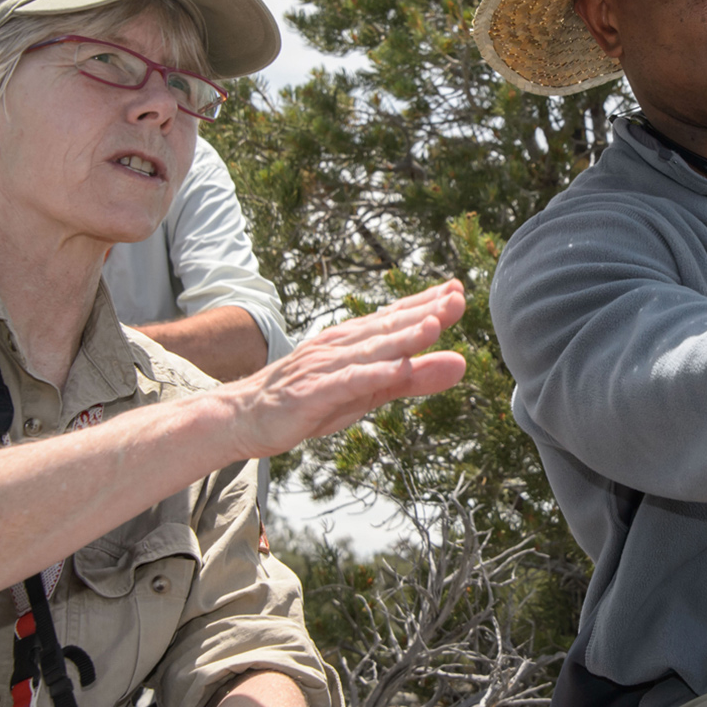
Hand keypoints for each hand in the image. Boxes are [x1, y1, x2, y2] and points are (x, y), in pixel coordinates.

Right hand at [224, 280, 467, 459]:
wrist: (244, 416)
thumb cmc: (312, 400)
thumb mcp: (370, 390)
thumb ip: (415, 377)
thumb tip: (462, 363)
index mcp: (355, 341)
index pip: (395, 317)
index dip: (427, 302)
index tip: (458, 289)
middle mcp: (341, 346)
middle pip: (387, 327)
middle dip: (424, 311)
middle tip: (457, 297)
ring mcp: (325, 367)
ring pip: (371, 350)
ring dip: (402, 337)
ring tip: (434, 324)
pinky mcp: (312, 393)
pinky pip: (347, 382)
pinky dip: (372, 374)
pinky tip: (396, 369)